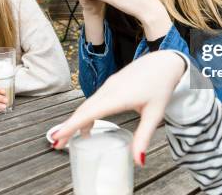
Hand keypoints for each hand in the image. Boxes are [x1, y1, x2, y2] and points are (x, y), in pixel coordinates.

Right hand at [52, 50, 186, 165]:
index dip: (72, 126)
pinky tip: (88, 124)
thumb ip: (143, 137)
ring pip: (87, 104)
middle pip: (83, 109)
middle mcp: (109, 89)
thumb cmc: (161, 85)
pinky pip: (93, 99)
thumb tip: (138, 160)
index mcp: (118, 96)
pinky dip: (85, 112)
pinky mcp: (111, 83)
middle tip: (57, 144)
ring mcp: (109, 84)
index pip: (89, 113)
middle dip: (69, 126)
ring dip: (76, 120)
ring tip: (67, 137)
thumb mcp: (155, 114)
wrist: (164, 61)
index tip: (58, 137)